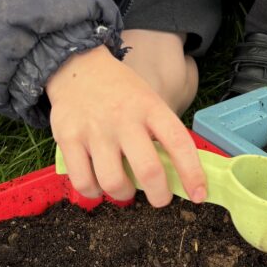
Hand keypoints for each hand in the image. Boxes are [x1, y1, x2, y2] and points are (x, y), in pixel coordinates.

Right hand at [47, 45, 206, 207]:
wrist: (78, 68)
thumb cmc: (119, 91)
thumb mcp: (147, 99)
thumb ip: (159, 132)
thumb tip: (177, 174)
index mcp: (149, 107)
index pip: (178, 142)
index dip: (192, 172)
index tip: (198, 194)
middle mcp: (123, 118)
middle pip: (148, 170)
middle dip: (159, 195)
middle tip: (159, 198)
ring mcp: (94, 130)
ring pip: (114, 182)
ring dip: (124, 195)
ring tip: (124, 189)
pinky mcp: (68, 139)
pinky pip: (83, 182)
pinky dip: (94, 192)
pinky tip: (98, 185)